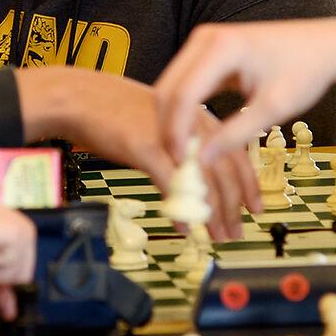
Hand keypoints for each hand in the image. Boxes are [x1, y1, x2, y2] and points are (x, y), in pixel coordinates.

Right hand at [17, 67, 259, 240]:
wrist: (80, 99)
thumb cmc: (116, 112)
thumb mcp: (160, 125)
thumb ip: (182, 147)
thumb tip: (197, 177)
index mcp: (197, 116)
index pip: (234, 152)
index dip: (248, 184)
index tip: (254, 208)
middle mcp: (189, 125)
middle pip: (224, 170)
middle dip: (234, 205)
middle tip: (238, 231)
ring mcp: (169, 136)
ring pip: (203, 180)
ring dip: (213, 213)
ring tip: (217, 236)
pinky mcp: (147, 147)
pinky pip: (171, 184)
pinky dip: (180, 209)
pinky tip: (183, 228)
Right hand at [155, 19, 335, 160]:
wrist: (323, 46)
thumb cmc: (305, 72)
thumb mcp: (274, 108)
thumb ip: (236, 134)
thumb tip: (201, 160)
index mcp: (221, 47)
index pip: (183, 94)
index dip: (176, 132)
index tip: (180, 164)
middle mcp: (205, 39)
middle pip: (168, 89)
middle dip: (168, 129)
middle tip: (176, 165)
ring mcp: (203, 43)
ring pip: (171, 88)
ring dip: (172, 122)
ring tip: (181, 156)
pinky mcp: (207, 54)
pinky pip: (184, 85)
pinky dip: (183, 111)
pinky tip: (190, 138)